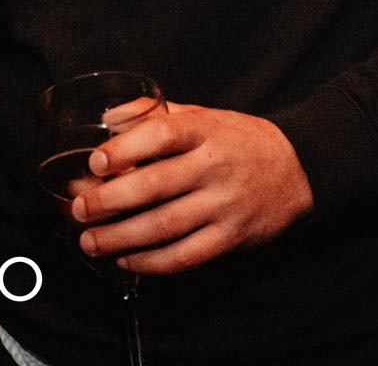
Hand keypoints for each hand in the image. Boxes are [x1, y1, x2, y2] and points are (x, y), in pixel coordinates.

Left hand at [69, 103, 313, 274]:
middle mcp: (215, 167)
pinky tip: (126, 260)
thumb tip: (108, 118)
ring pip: (165, 226)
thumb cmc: (238, 140)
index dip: (125, 148)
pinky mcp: (231, 238)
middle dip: (109, 201)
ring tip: (90, 242)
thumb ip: (155, 114)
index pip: (162, 136)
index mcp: (205, 131)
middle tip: (79, 209)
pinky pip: (185, 256)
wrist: (298, 169)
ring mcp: (224, 206)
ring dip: (121, 238)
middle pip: (155, 186)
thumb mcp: (202, 114)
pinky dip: (151, 262)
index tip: (95, 161)